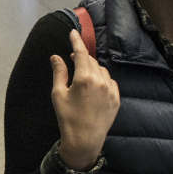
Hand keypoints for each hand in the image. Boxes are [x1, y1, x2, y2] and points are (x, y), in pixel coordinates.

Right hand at [50, 30, 120, 169]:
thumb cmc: (67, 118)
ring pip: (101, 70)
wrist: (84, 141)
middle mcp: (100, 81)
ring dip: (91, 68)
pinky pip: (109, 81)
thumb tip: (56, 57)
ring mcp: (111, 90)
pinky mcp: (116, 99)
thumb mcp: (58, 94)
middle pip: (90, 60)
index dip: (76, 41)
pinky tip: (94, 86)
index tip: (73, 32)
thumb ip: (59, 72)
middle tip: (71, 58)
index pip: (81, 52)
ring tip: (82, 76)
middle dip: (81, 57)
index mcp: (84, 78)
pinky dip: (102, 79)